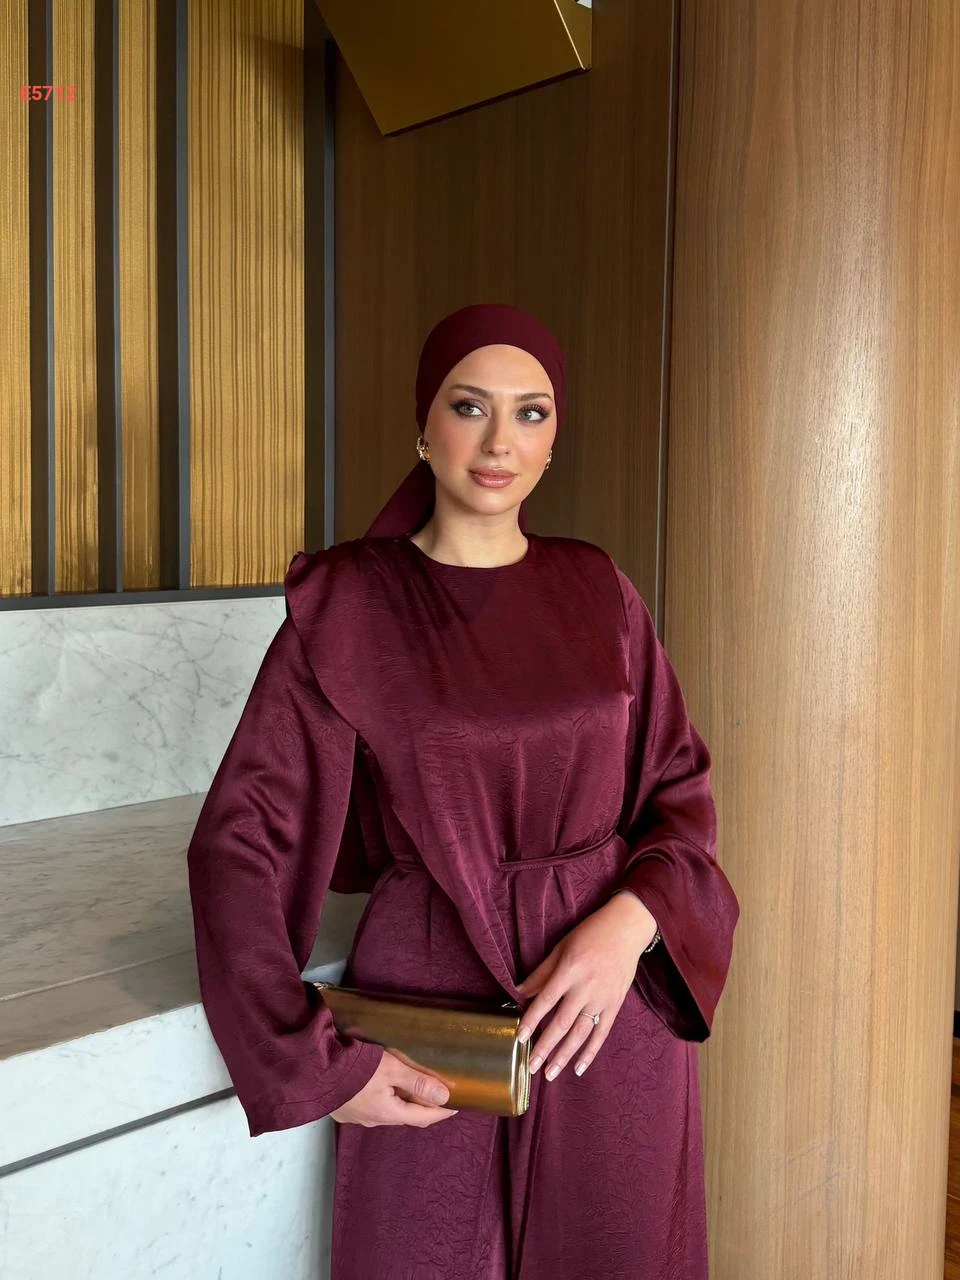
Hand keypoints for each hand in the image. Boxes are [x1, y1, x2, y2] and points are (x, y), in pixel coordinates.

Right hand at [330, 1047, 460, 1126]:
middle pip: (407, 1116)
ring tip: (413, 1089)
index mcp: (388, 1113)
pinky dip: (386, 1100)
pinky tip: (384, 1088)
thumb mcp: (391, 1068)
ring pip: (389, 1112)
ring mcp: (358, 1117)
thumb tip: (445, 1096)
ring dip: (403, 1103)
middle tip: (438, 1094)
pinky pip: (373, 1108)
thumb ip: (418, 1082)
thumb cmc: (355, 1069)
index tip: (457, 1106)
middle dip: (424, 1107)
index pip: (424, 1117)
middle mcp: (374, 1120)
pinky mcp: (345, 1110)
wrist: (314, 1071)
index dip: (442, 1112)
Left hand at [515, 890, 657, 1081]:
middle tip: (530, 1066)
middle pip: (562, 1023)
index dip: (531, 1020)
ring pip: (581, 1033)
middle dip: (544, 1047)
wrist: (627, 928)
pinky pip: (601, 1033)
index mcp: (570, 969)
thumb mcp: (562, 947)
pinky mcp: (615, 1005)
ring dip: (564, 1056)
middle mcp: (586, 987)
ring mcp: (603, 998)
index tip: (519, 1037)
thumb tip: (520, 992)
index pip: (546, 1000)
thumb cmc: (590, 934)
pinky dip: (590, 1052)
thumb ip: (542, 972)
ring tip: (549, 1073)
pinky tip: (578, 1068)